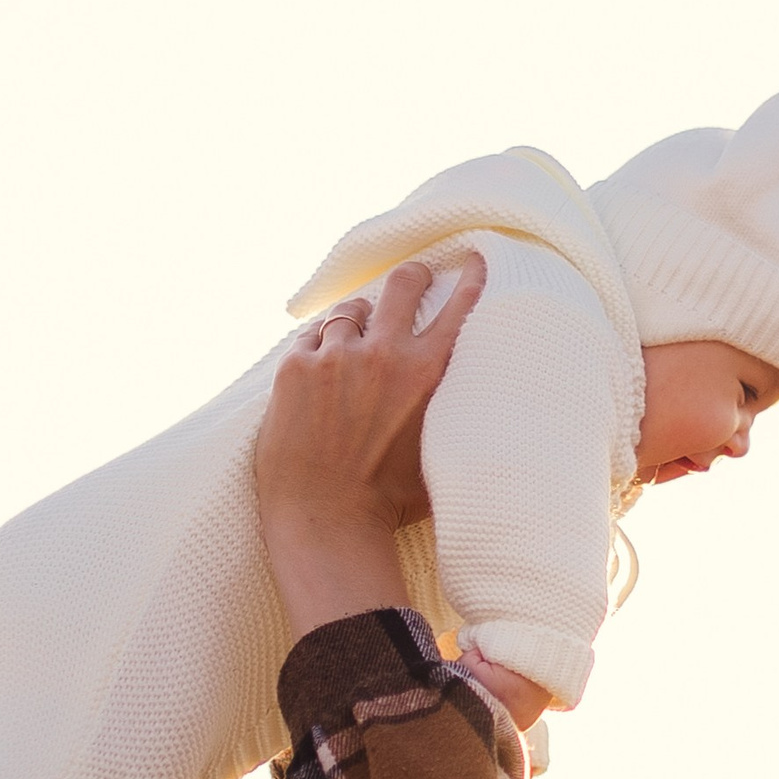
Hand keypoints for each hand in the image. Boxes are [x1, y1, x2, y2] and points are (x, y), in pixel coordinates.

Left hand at [257, 252, 485, 639]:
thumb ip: (456, 414)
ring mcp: (335, 356)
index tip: (472, 258)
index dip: (470, 275)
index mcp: (427, 372)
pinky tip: (323, 372)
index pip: (458, 305)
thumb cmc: (389, 503)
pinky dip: (320, 348)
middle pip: (403, 283)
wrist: (325, 520)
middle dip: (414, 275)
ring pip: (351, 310)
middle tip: (416, 279)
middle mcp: (383, 353)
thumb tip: (483, 402)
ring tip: (357, 346)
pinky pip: (312, 336)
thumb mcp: (442, 453)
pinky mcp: (296, 366)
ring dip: (359, 321)